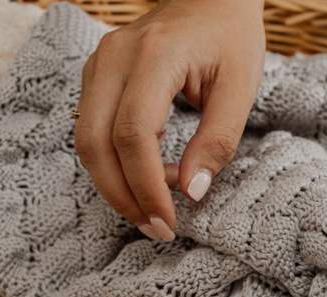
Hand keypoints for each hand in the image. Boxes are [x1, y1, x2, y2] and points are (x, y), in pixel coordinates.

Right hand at [74, 0, 265, 241]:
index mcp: (154, 55)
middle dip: (123, 196)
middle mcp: (115, 57)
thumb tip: (192, 193)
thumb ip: (218, 141)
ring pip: (85, 141)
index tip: (168, 222)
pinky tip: (148, 175)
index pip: (134, 134)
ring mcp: (99, 64)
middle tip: (156, 229)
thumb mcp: (241, 88)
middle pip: (96, 143)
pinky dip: (114, 164)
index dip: (146, 186)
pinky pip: (91, 131)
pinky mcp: (95, 76)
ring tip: (155, 206)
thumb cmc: (230, 38)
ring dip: (115, 184)